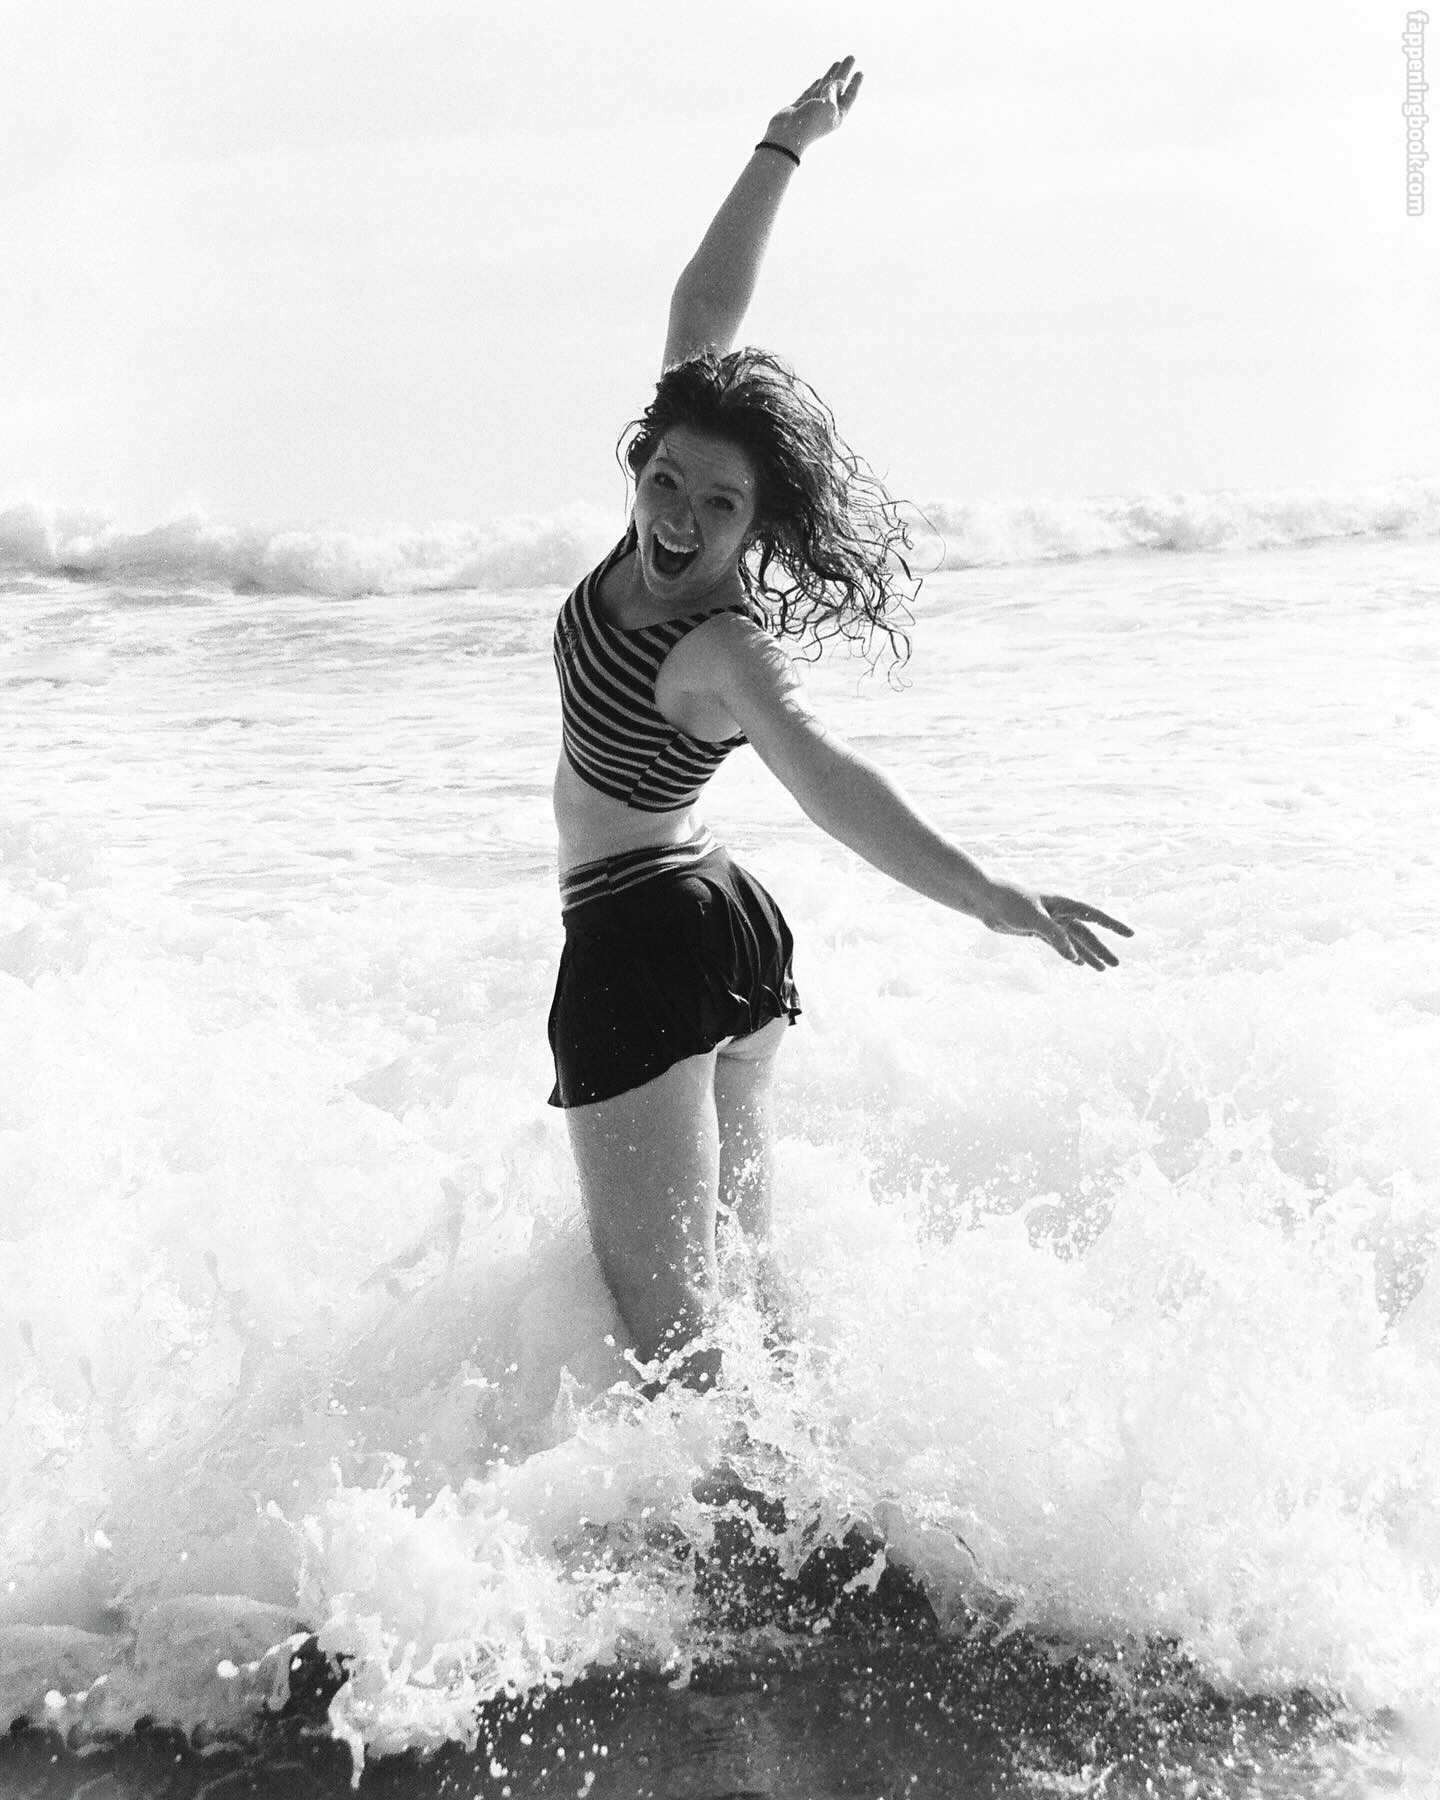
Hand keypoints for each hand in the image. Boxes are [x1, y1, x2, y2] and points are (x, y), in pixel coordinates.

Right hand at [762, 55, 863, 158]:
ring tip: (838, 62)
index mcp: (837, 115)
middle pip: (838, 87)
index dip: (855, 83)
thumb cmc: (811, 123)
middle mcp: (827, 111)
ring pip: (825, 87)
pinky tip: (821, 78)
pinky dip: (817, 84)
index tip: (860, 72)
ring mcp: (813, 108)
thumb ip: (833, 91)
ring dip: (832, 74)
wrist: (788, 135)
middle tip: (851, 57)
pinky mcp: (800, 106)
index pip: (849, 96)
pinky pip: (811, 91)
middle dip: (844, 72)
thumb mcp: (829, 105)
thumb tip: (833, 83)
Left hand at [979, 881, 1134, 970]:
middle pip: (1087, 934)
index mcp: (1064, 904)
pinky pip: (1060, 945)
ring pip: (1074, 942)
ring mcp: (1050, 922)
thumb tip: (1074, 956)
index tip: (1131, 934)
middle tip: (1117, 965)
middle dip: (1102, 949)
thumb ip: (1055, 936)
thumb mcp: (1034, 918)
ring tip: (1104, 970)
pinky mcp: (1037, 931)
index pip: (1095, 916)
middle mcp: (1060, 913)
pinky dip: (1070, 954)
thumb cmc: (1010, 901)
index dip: (1113, 925)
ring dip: (1088, 955)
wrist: (986, 900)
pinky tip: (1079, 963)